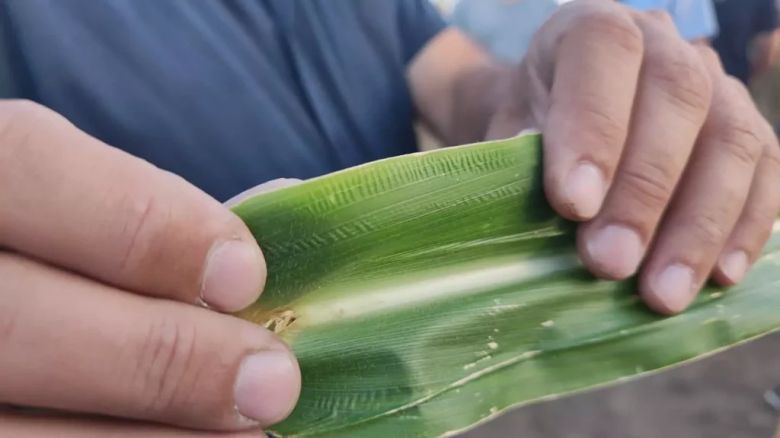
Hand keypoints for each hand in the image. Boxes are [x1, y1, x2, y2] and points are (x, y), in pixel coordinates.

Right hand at [0, 101, 299, 434]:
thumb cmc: (49, 247)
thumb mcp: (72, 200)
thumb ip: (147, 215)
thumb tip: (278, 218)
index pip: (22, 167)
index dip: (141, 223)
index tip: (245, 275)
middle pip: (14, 322)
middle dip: (161, 358)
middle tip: (271, 383)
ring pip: (8, 432)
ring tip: (245, 436)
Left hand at [487, 0, 779, 313]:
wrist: (559, 113)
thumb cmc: (530, 124)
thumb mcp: (507, 130)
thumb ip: (519, 157)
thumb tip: (557, 209)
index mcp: (592, 26)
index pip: (605, 54)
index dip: (593, 129)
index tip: (573, 205)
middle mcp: (664, 42)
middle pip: (678, 99)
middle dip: (644, 192)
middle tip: (610, 264)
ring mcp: (716, 83)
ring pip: (732, 141)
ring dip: (698, 225)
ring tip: (662, 293)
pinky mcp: (745, 128)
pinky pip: (767, 171)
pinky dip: (744, 227)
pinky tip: (720, 277)